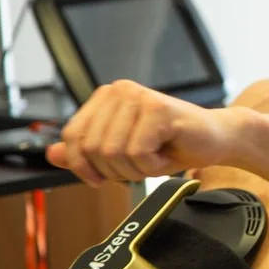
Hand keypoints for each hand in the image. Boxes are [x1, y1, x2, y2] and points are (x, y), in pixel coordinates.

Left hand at [46, 80, 240, 185]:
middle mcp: (119, 90)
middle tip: (139, 166)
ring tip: (154, 158)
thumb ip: (87, 152)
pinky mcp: (158, 109)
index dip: (82, 165)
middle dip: (114, 170)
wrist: (216, 139)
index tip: (99, 177)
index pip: (72, 137)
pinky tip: (166, 153)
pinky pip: (137, 152)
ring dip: (135, 169)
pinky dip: (152, 165)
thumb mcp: (122, 152)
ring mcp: (139, 97)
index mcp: (106, 97)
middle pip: (92, 148)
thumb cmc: (172, 144)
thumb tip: (52, 154)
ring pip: (113, 152)